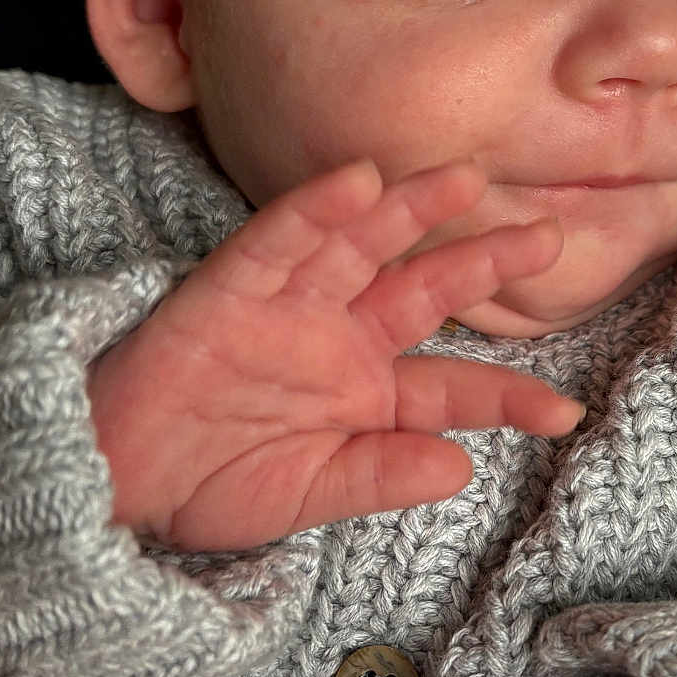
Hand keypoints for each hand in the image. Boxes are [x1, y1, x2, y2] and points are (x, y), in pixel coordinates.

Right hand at [87, 156, 584, 548]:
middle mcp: (338, 339)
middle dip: (484, 261)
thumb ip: (380, 477)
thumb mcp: (308, 496)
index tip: (563, 412)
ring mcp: (287, 308)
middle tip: (550, 236)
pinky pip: (277, 243)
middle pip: (425, 289)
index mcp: (366, 395)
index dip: (507, 397)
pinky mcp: (228, 290)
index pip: (452, 388)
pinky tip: (360, 181)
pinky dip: (315, 211)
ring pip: (361, 246)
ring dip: (411, 210)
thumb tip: (461, 469)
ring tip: (467, 180)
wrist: (113, 484)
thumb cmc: (211, 488)